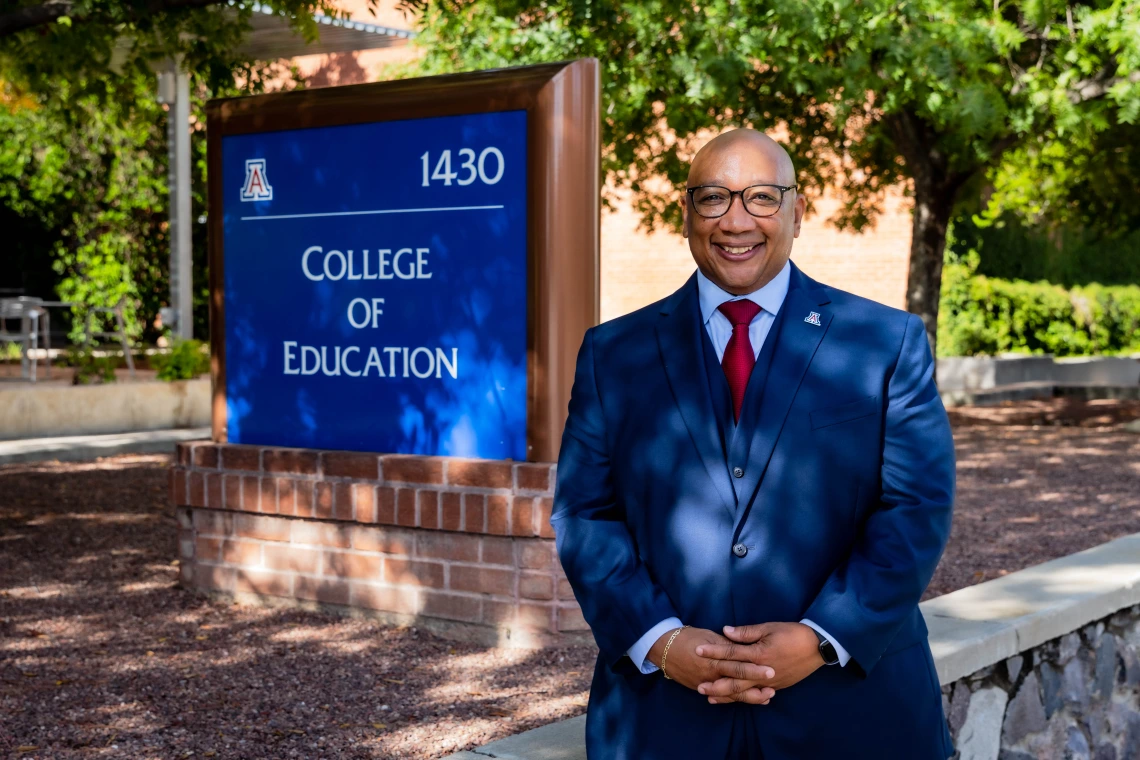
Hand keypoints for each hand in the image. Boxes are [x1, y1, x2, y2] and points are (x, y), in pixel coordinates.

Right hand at [648, 626, 775, 701]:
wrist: (663, 648)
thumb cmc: (687, 638)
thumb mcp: (708, 636)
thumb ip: (726, 644)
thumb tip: (743, 646)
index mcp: (714, 659)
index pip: (738, 665)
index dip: (754, 668)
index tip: (771, 670)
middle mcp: (711, 674)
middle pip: (736, 683)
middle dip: (755, 687)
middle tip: (773, 689)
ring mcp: (706, 684)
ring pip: (730, 694)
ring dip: (749, 697)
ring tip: (766, 697)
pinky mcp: (702, 689)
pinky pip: (721, 697)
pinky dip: (734, 699)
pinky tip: (748, 700)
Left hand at [695, 622, 823, 703]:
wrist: (817, 647)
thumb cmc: (792, 633)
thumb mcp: (769, 628)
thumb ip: (746, 632)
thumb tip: (725, 631)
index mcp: (758, 653)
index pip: (731, 653)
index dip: (714, 652)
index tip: (698, 651)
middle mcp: (762, 670)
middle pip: (734, 678)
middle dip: (716, 683)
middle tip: (699, 686)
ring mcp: (769, 681)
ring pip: (744, 691)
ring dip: (726, 695)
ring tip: (710, 698)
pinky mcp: (776, 686)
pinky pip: (756, 695)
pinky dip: (743, 698)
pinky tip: (734, 700)